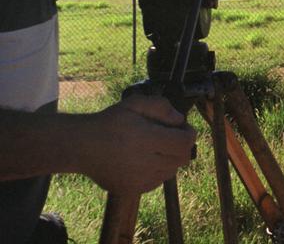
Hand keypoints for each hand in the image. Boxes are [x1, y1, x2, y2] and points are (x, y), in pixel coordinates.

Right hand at [82, 95, 196, 194]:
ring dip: (170, 159)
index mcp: (147, 139)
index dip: (189, 134)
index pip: (184, 143)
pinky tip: (146, 160)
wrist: (84, 146)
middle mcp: (145, 163)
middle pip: (181, 159)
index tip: (183, 127)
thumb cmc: (111, 121)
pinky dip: (158, 171)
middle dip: (181, 146)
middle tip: (170, 136)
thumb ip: (160, 107)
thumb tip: (180, 120)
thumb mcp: (135, 103)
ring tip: (156, 147)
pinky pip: (157, 182)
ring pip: (170, 171)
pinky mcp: (132, 190)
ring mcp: (139, 180)